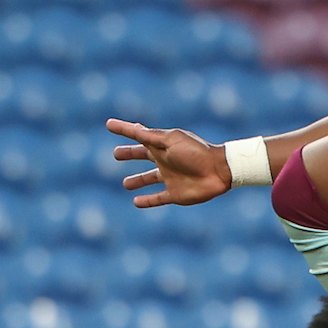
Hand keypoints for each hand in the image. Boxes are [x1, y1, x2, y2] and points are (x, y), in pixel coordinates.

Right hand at [109, 119, 232, 208]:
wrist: (219, 171)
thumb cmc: (195, 152)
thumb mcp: (171, 141)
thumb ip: (151, 137)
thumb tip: (135, 128)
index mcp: (162, 145)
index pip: (138, 136)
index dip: (123, 129)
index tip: (109, 124)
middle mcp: (165, 160)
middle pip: (142, 156)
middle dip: (130, 154)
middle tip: (116, 154)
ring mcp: (170, 178)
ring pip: (148, 179)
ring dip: (137, 181)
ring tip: (125, 184)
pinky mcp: (175, 194)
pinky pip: (158, 198)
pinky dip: (147, 201)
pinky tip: (136, 203)